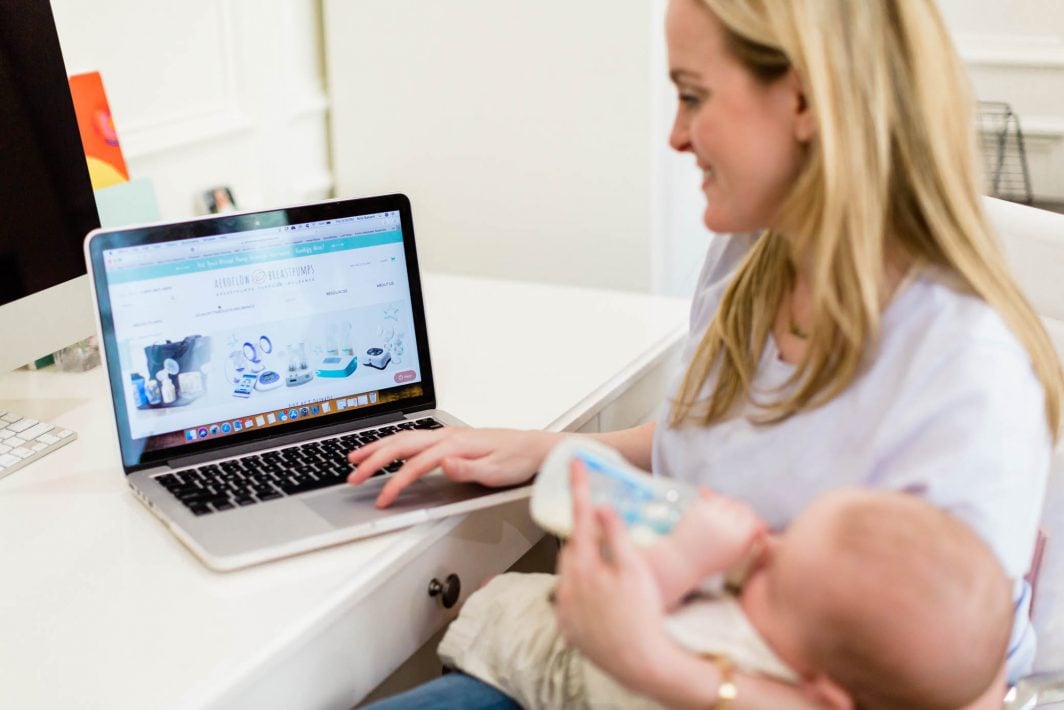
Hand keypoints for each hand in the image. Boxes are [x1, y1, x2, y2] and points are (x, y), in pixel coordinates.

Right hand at [346, 427, 561, 506]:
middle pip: (402, 444)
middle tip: (353, 475)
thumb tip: (443, 466)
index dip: (396, 482)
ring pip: (405, 438)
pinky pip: (414, 439)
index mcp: (456, 444)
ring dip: (379, 448)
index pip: (417, 464)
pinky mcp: (450, 439)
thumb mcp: (496, 472)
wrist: (534, 448)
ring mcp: (448, 435)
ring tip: (357, 458)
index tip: (382, 499)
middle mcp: (449, 436)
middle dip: (374, 459)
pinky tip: (387, 451)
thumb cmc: (517, 460)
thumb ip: (467, 470)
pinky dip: (394, 444)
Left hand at [553, 461, 673, 693]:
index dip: (578, 487)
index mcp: (584, 565)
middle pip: (573, 546)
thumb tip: (601, 507)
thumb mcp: (636, 569)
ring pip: (569, 573)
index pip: (580, 516)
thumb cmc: (643, 615)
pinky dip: (580, 591)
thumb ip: (617, 535)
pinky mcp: (568, 627)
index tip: (575, 463)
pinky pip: (570, 599)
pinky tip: (600, 597)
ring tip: (607, 569)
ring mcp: (565, 607)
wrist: (640, 662)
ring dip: (583, 563)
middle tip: (603, 531)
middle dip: (585, 535)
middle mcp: (567, 584)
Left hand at [668, 488, 765, 576]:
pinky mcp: (698, 509)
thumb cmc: (711, 561)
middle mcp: (726, 524)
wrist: (682, 561)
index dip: (749, 519)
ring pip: (727, 499)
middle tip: (732, 519)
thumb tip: (763, 522)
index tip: (744, 524)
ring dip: (727, 505)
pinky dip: (714, 502)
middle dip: (739, 511)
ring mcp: (711, 515)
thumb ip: (751, 539)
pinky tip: (711, 512)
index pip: (752, 518)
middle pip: (741, 506)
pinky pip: (712, 498)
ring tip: (721, 517)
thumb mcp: (736, 555)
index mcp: (738, 538)